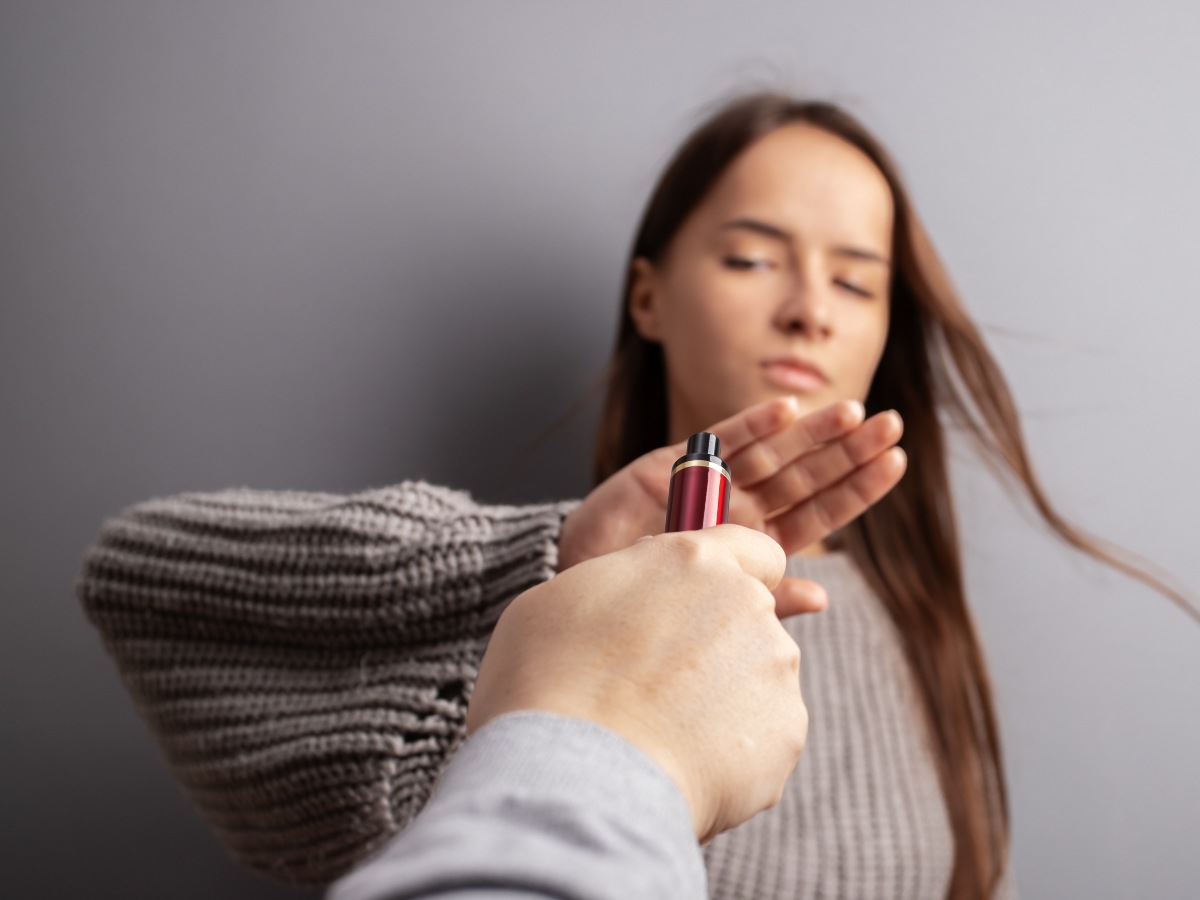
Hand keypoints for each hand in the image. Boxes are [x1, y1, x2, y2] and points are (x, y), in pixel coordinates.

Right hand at [467, 524, 807, 842]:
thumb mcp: (559, 601)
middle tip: (654, 685)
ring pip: (756, 679)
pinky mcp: (787, 731)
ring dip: (721, 700)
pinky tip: (679, 764)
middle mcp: (746, 603)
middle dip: (715, 646)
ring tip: (657, 733)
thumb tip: (635, 600)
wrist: (577, 777)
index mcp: (692, 559)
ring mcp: (774, 667)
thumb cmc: (548, 683)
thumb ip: (620, 585)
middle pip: (750, 618)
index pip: (752, 547)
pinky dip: (731, 752)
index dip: (734, 575)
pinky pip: (762, 737)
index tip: (706, 603)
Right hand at [557, 397, 905, 613]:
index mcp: (760, 544)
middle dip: (848, 449)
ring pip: (772, 453)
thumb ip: (768, 598)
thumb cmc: (649, 600)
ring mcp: (712, 483)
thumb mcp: (716, 603)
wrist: (582, 583)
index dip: (857, 487)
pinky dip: (753, 425)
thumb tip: (823, 596)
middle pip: (805, 475)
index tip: (895, 462)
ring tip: (854, 412)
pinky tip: (787, 409)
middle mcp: (742, 508)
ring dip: (812, 432)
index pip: (819, 512)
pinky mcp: (676, 464)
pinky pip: (721, 441)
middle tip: (892, 425)